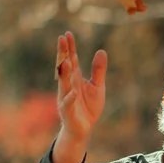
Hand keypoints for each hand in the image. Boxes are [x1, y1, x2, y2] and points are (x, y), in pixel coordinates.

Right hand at [53, 31, 105, 162]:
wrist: (84, 128)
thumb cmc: (88, 106)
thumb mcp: (97, 86)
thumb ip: (98, 70)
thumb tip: (101, 51)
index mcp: (75, 78)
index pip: (72, 59)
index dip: (70, 48)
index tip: (67, 34)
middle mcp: (68, 85)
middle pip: (65, 67)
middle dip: (63, 54)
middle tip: (61, 39)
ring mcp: (66, 97)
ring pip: (64, 83)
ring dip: (64, 73)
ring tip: (66, 61)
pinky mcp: (68, 111)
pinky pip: (68, 104)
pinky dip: (70, 98)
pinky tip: (73, 92)